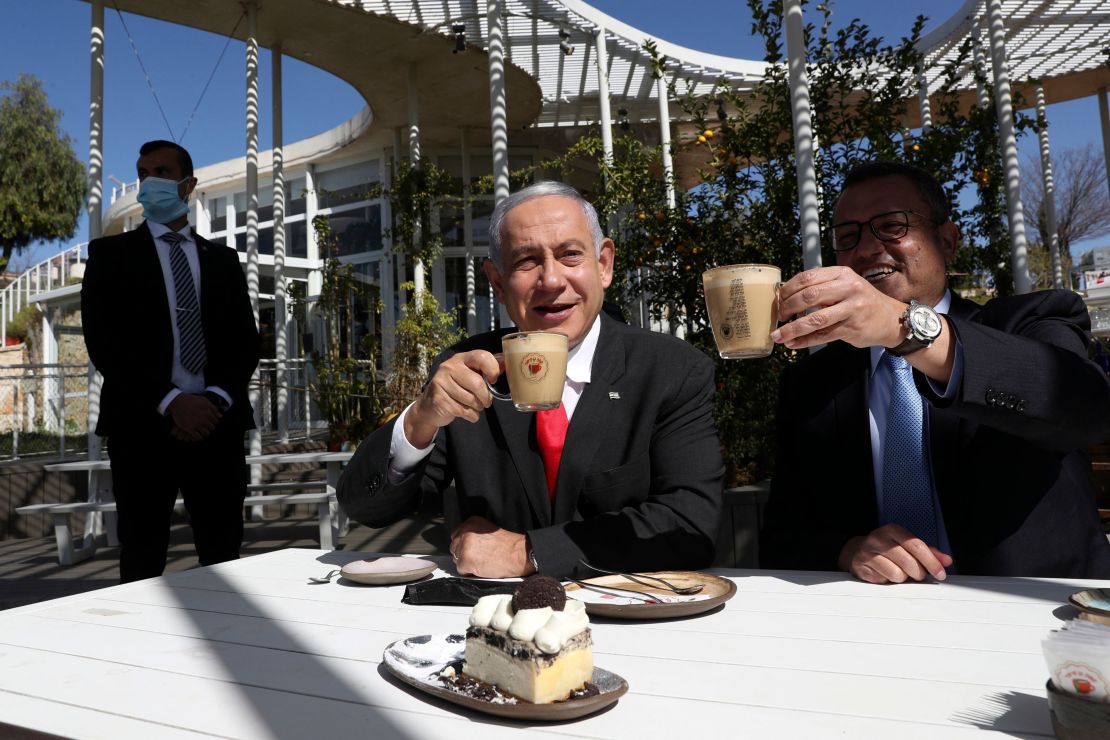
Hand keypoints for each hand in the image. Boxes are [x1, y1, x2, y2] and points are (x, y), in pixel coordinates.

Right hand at [167, 393, 221, 441]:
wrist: (178, 402)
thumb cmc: (191, 400)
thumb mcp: (204, 400)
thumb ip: (213, 408)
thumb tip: (221, 416)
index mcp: (209, 412)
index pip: (216, 421)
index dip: (213, 422)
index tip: (210, 422)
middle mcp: (204, 418)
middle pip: (212, 427)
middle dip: (209, 427)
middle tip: (206, 427)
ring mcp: (197, 424)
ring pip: (206, 433)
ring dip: (205, 433)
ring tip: (203, 432)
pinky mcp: (190, 429)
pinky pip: (198, 437)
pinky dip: (199, 438)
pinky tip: (198, 436)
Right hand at [404, 350, 502, 447]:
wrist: (430, 405)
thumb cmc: (456, 388)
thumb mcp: (470, 374)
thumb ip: (487, 368)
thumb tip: (507, 362)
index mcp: (461, 358)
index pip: (481, 357)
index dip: (493, 369)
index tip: (494, 380)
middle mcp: (449, 367)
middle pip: (478, 383)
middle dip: (486, 397)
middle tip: (486, 401)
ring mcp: (442, 383)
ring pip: (471, 400)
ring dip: (478, 407)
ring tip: (474, 406)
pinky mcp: (439, 399)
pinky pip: (464, 411)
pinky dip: (471, 416)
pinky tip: (467, 413)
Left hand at [450, 515, 531, 577]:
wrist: (518, 554)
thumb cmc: (508, 545)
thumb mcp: (488, 531)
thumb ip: (473, 534)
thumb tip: (463, 543)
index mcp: (471, 523)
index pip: (456, 535)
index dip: (463, 545)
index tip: (472, 549)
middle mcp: (466, 532)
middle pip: (454, 547)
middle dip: (464, 555)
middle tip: (479, 557)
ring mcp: (465, 546)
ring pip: (457, 559)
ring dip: (467, 563)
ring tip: (482, 562)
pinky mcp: (466, 560)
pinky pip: (461, 570)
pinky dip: (470, 572)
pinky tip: (482, 568)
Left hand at [771, 266, 905, 350]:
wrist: (891, 318)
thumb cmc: (861, 301)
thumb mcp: (844, 285)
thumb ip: (821, 287)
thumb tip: (787, 296)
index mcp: (842, 274)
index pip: (808, 277)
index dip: (788, 289)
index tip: (778, 299)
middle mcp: (848, 288)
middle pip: (809, 296)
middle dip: (788, 307)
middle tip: (779, 316)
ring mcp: (852, 309)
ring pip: (815, 319)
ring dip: (793, 329)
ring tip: (779, 335)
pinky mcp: (852, 328)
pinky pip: (823, 335)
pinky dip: (804, 341)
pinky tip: (793, 343)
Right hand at [838, 524, 953, 583]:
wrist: (856, 551)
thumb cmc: (888, 548)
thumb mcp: (906, 544)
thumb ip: (928, 552)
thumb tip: (946, 561)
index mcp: (892, 530)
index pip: (916, 545)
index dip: (931, 561)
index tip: (940, 573)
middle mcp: (878, 539)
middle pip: (908, 562)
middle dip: (919, 573)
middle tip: (918, 574)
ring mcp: (868, 553)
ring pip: (897, 574)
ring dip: (903, 578)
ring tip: (899, 572)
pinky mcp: (861, 567)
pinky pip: (884, 581)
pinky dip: (889, 581)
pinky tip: (886, 574)